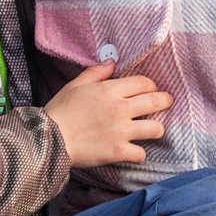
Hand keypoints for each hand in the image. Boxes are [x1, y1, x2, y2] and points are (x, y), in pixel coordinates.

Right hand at [44, 63, 171, 167]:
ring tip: (154, 129)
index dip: (150, 85)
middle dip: (165, 101)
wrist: (48, 138)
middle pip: (156, 102)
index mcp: (110, 90)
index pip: (144, 83)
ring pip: (155, 128)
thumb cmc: (59, 110)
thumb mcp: (75, 85)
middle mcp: (120, 109)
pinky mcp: (118, 151)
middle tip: (166, 102)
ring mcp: (121, 131)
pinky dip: (139, 154)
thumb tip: (112, 62)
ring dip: (157, 128)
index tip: (151, 89)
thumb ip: (96, 72)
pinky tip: (134, 151)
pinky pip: (140, 154)